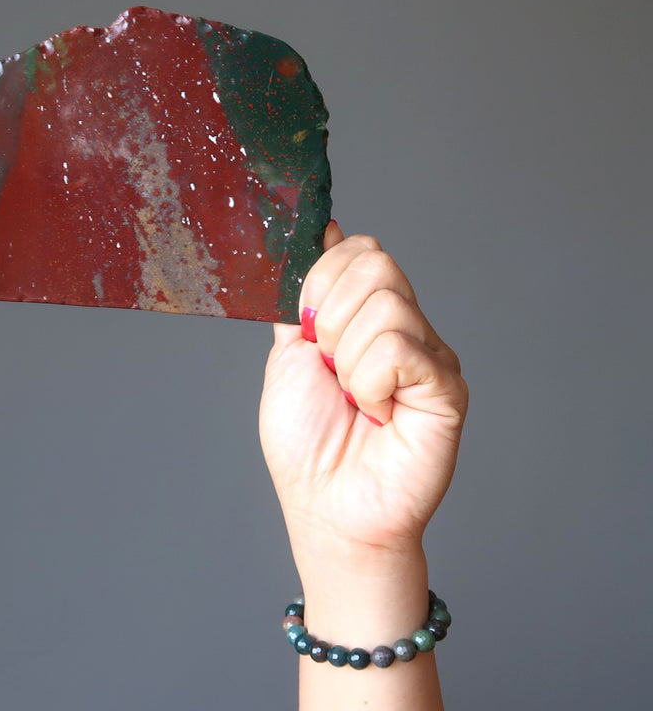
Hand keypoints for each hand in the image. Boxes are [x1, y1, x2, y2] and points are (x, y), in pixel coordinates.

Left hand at [259, 222, 467, 573]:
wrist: (325, 506)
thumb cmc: (307, 444)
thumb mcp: (289, 356)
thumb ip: (305, 297)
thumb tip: (326, 230)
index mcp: (366, 317)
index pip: (359, 251)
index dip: (321, 282)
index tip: (307, 330)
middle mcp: (405, 328)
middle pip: (377, 265)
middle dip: (330, 319)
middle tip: (331, 370)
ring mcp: (430, 355)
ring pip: (386, 305)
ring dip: (347, 359)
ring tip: (355, 400)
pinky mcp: (447, 387)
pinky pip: (399, 348)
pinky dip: (370, 382)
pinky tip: (377, 413)